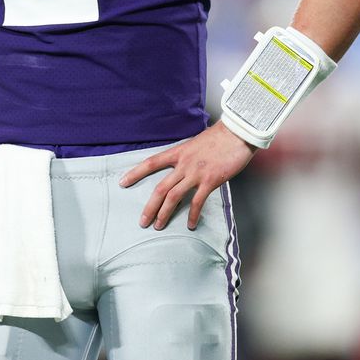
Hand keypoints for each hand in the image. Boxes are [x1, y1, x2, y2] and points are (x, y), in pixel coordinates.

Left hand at [118, 122, 256, 229]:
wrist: (237, 133)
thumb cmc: (219, 137)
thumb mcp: (195, 143)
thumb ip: (185, 156)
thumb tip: (180, 167)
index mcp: (178, 152)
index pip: (151, 163)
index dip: (135, 173)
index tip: (123, 182)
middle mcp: (184, 163)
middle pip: (160, 188)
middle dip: (150, 207)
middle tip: (142, 221)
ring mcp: (196, 172)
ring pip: (174, 196)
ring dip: (165, 213)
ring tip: (159, 225)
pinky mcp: (211, 180)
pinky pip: (197, 201)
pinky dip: (192, 214)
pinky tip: (190, 224)